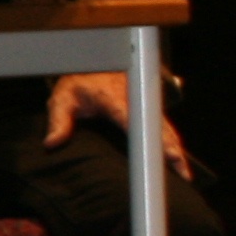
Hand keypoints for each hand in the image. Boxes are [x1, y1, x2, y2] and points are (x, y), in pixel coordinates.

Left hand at [43, 70, 191, 177]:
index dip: (145, 135)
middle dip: (171, 148)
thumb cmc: (79, 82)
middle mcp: (134, 99)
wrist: (94, 64)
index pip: (132, 119)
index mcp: (112, 97)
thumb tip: (52, 143)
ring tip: (183, 171)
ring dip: (174, 147)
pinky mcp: (147, 107)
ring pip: (164, 126)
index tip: (154, 148)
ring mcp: (143, 102)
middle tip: (181, 171)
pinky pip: (162, 125)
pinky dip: (170, 141)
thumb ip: (58, 120)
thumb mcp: (62, 98)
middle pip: (157, 126)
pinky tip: (176, 158)